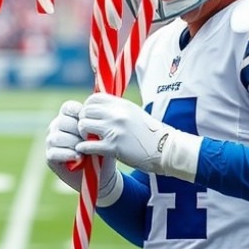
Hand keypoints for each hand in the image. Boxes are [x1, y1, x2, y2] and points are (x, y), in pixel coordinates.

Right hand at [45, 100, 120, 203]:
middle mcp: (57, 127)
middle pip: (62, 122)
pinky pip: (54, 152)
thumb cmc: (103, 150)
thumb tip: (97, 111)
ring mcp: (51, 141)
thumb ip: (96, 122)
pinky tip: (79, 158)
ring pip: (56, 137)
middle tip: (90, 141)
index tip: (92, 123)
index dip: (79, 113)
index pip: (68, 107)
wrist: (102, 174)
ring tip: (85, 151)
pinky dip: (67, 154)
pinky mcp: (50, 157)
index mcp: (68, 117)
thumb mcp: (102, 133)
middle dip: (78, 132)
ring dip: (73, 144)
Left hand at [75, 93, 201, 181]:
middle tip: (86, 130)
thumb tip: (99, 108)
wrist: (166, 149)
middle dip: (83, 121)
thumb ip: (117, 110)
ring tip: (87, 140)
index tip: (90, 117)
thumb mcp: (134, 113)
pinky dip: (83, 148)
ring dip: (82, 134)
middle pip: (85, 111)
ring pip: (83, 126)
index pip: (93, 98)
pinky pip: (88, 145)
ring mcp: (115, 130)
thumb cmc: (150, 133)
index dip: (87, 108)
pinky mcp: (113, 147)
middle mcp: (117, 114)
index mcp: (122, 104)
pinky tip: (85, 150)